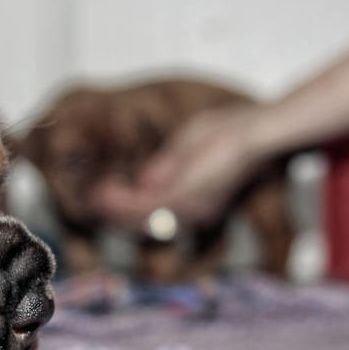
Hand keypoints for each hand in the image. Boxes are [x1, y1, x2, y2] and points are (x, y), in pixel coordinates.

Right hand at [91, 104, 267, 230]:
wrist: (256, 133)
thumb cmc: (232, 130)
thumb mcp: (190, 146)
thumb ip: (164, 167)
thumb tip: (141, 183)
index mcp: (198, 201)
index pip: (156, 211)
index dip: (129, 204)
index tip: (108, 192)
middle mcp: (193, 212)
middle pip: (142, 220)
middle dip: (114, 209)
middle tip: (92, 197)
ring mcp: (186, 209)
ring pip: (136, 216)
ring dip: (111, 206)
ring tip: (93, 195)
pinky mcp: (179, 200)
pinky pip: (138, 207)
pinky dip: (117, 200)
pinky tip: (103, 191)